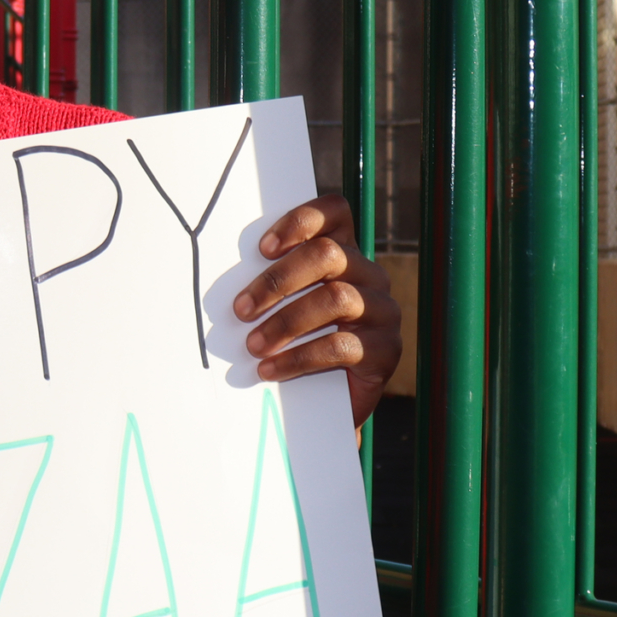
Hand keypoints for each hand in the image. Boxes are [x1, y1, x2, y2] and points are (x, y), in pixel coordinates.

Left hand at [231, 193, 402, 426]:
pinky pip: (342, 346)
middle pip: (328, 255)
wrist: (326, 405)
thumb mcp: (284, 308)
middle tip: (240, 310)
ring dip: (285, 322)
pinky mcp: (386, 350)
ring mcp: (383, 311)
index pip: (334, 212)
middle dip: (277, 281)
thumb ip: (273, 285)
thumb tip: (230, 279)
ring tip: (253, 346)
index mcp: (345, 253)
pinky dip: (299, 358)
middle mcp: (369, 275)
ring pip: (336, 298)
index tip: (262, 248)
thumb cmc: (296, 345)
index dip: (300, 221)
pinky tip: (271, 370)